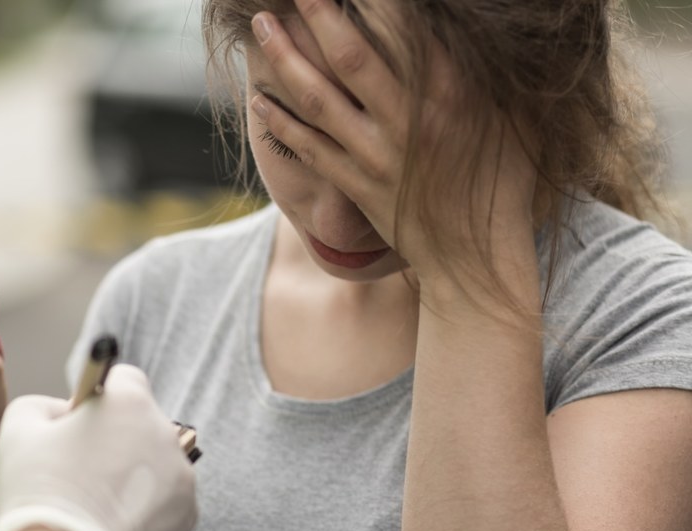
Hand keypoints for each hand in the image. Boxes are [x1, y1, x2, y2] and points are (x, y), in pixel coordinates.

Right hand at [0, 365, 197, 530]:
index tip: (79, 423)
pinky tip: (110, 526)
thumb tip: (64, 415)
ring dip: (131, 476)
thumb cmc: (39, 492)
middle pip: (141, 425)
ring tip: (93, 505)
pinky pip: (163, 505)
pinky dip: (142, 512)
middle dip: (116, 440)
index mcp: (130, 404)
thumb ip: (45, 404)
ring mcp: (182, 482)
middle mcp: (166, 436)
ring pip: (154, 466)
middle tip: (79, 470)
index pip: (124, 378)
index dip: (98, 399)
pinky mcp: (185, 522)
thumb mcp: (19, 427)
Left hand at [248, 0, 538, 283]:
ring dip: (285, 60)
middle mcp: (409, 121)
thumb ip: (489, 71)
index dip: (376, 3)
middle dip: (317, 16)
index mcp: (452, 95)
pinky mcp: (356, 186)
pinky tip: (259, 100)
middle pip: (350, 57)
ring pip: (318, 99)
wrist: (476, 259)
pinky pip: (309, 148)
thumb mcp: (515, 117)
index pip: (405, 31)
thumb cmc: (503, 181)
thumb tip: (476, 30)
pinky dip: (281, 122)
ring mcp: (376, 155)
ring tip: (262, 27)